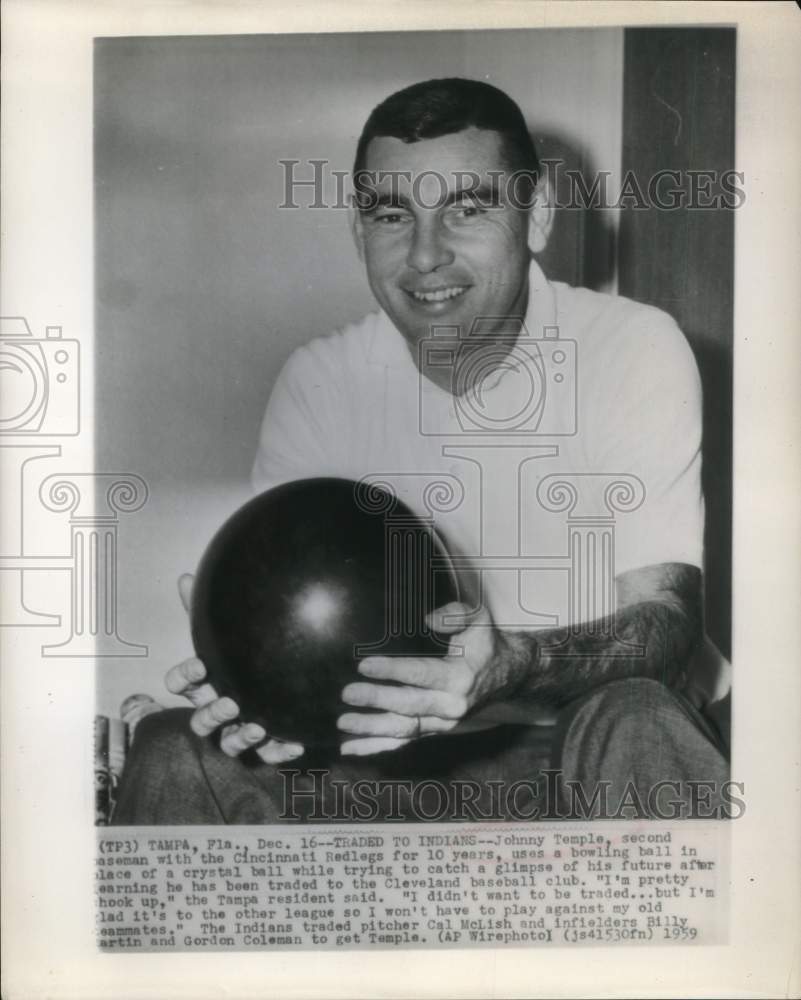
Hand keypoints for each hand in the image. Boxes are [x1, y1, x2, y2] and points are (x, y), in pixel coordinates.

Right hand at [165, 573, 303, 764]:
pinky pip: (268, 756)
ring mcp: (237, 732)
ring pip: (228, 743)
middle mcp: (216, 711)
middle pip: (201, 721)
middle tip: (232, 701)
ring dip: (241, 736)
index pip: (179, 684)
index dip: (185, 678)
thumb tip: (185, 576)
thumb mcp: (224, 636)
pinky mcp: (263, 747)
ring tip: (258, 726)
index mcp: (204, 684)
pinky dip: (279, 751)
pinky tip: (296, 745)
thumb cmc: (241, 661)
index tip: (200, 666)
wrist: (277, 686)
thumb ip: (205, 611)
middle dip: (213, 713)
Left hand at [337, 602, 514, 756]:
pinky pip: (403, 741)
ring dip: (371, 727)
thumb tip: (429, 619)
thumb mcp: (479, 618)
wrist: (507, 673)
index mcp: (459, 678)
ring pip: (402, 728)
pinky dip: (376, 746)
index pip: (420, 674)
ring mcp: (442, 722)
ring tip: (343, 721)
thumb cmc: (486, 643)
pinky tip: (350, 747)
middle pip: (407, 705)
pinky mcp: (434, 729)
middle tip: (348, 692)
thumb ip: (456, 613)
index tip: (365, 665)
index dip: (391, 670)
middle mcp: (451, 706)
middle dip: (375, 699)